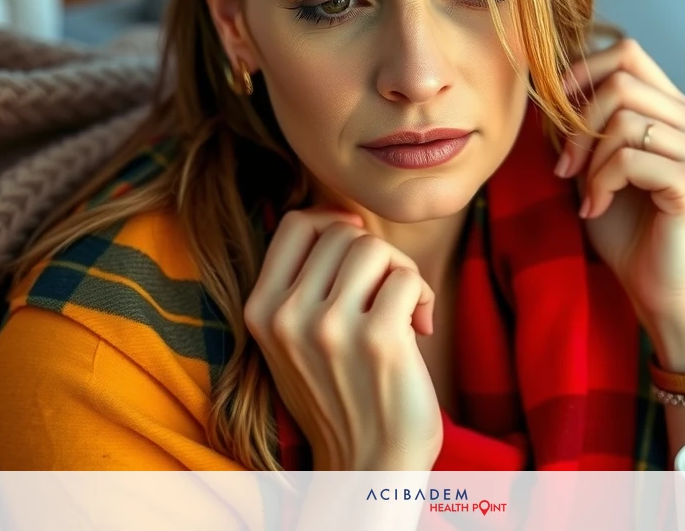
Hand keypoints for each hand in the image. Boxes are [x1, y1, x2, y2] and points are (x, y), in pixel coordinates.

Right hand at [243, 209, 442, 470]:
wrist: (366, 467)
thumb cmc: (341, 397)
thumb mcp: (293, 340)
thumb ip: (303, 283)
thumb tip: (343, 217)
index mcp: (261, 310)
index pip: (296, 223)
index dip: (335, 223)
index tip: (361, 255)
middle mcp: (287, 316)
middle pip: (343, 231)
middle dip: (376, 255)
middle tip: (386, 294)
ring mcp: (329, 327)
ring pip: (375, 247)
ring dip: (401, 272)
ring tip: (404, 310)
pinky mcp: (377, 339)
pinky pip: (408, 277)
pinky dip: (424, 297)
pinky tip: (420, 330)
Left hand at [555, 39, 684, 337]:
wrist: (658, 290)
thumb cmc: (626, 229)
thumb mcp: (597, 164)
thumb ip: (586, 124)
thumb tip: (549, 84)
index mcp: (680, 111)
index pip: (629, 54)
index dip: (582, 71)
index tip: (554, 107)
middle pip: (621, 81)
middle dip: (578, 123)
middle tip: (564, 167)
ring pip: (622, 119)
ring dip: (590, 160)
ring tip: (588, 194)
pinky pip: (628, 158)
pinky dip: (601, 182)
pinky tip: (599, 208)